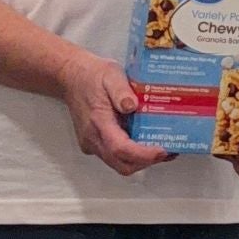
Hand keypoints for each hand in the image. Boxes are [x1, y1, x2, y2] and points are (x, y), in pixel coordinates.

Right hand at [58, 52, 173, 177]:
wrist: (71, 78)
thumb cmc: (92, 76)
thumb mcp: (111, 74)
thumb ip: (121, 90)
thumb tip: (132, 106)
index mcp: (98, 121)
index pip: (120, 148)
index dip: (143, 155)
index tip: (162, 151)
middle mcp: (92, 138)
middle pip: (122, 164)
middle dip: (146, 162)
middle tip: (167, 150)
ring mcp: (92, 144)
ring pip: (119, 164)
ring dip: (141, 161)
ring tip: (162, 148)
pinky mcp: (94, 144)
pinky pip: (115, 157)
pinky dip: (133, 156)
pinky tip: (147, 143)